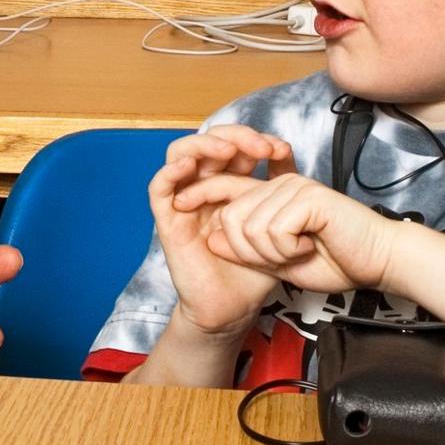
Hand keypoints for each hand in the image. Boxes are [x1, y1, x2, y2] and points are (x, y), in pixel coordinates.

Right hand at [148, 126, 288, 334]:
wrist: (234, 308)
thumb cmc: (255, 267)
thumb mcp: (275, 221)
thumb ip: (279, 187)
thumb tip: (287, 151)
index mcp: (228, 183)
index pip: (233, 144)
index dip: (254, 138)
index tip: (281, 150)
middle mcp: (203, 187)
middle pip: (208, 142)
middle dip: (235, 136)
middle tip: (261, 148)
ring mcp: (184, 202)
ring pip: (179, 154)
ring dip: (203, 146)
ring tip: (228, 152)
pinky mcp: (167, 222)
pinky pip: (158, 189)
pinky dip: (170, 171)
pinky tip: (189, 166)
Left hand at [174, 166, 398, 295]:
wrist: (375, 264)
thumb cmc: (334, 261)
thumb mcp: (278, 260)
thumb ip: (246, 249)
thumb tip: (211, 239)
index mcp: (271, 194)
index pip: (223, 189)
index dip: (198, 193)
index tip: (179, 205)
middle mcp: (280, 184)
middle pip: (230, 217)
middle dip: (247, 250)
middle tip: (284, 257)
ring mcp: (294, 186)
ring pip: (248, 226)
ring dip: (272, 253)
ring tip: (301, 252)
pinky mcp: (308, 196)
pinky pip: (273, 230)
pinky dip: (288, 250)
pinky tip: (310, 247)